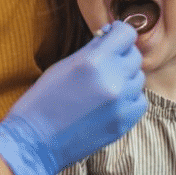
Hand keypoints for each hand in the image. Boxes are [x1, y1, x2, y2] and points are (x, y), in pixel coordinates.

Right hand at [0, 21, 146, 174]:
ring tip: (107, 83)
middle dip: (122, 55)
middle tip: (108, 61)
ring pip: (139, 79)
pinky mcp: (123, 124)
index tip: (112, 37)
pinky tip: (115, 100)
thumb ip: (92, 50)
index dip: (119, 33)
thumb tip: (110, 37)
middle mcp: (112, 81)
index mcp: (93, 62)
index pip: (126, 34)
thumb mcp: (64, 65)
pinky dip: (131, 98)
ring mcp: (120, 104)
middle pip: (134, 56)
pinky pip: (140, 102)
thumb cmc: (43, 100)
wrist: (35, 141)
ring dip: (126, 77)